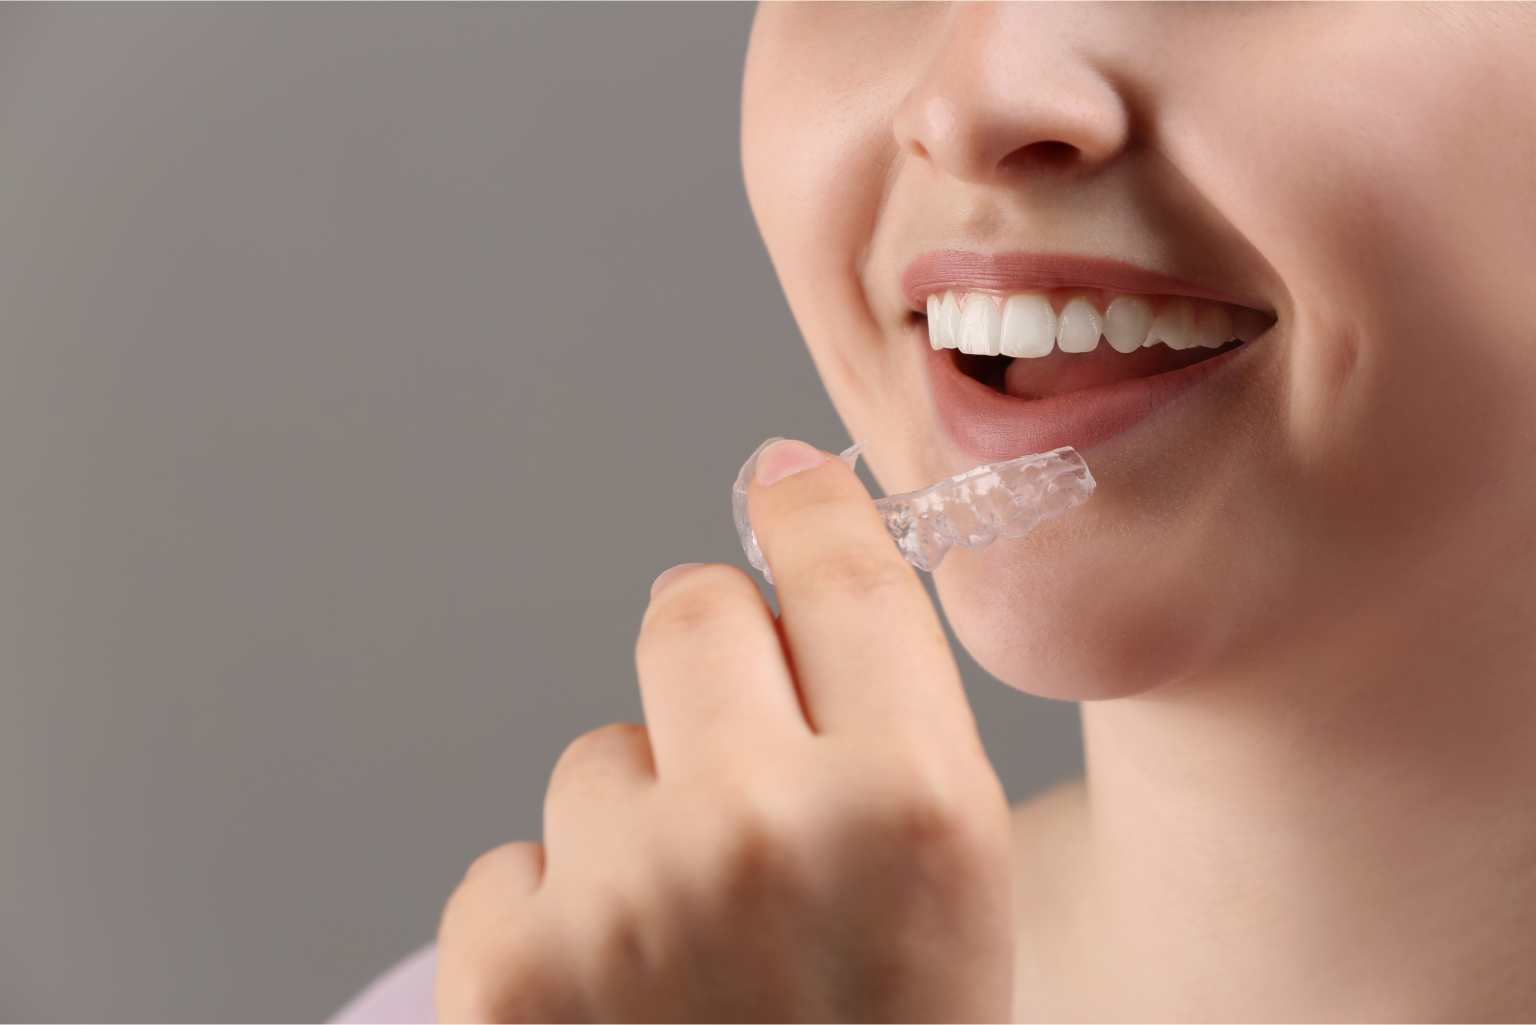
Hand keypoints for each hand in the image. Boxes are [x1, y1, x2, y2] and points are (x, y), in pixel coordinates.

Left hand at [437, 440, 1013, 1021]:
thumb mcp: (951, 894)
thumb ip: (886, 721)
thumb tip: (795, 538)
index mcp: (913, 804)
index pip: (840, 570)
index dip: (808, 512)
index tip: (782, 488)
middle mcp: (765, 824)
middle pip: (688, 609)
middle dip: (713, 664)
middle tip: (740, 764)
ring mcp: (623, 894)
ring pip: (600, 752)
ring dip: (639, 823)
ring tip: (693, 951)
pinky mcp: (507, 965)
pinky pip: (518, 856)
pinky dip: (560, 913)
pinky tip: (619, 1004)